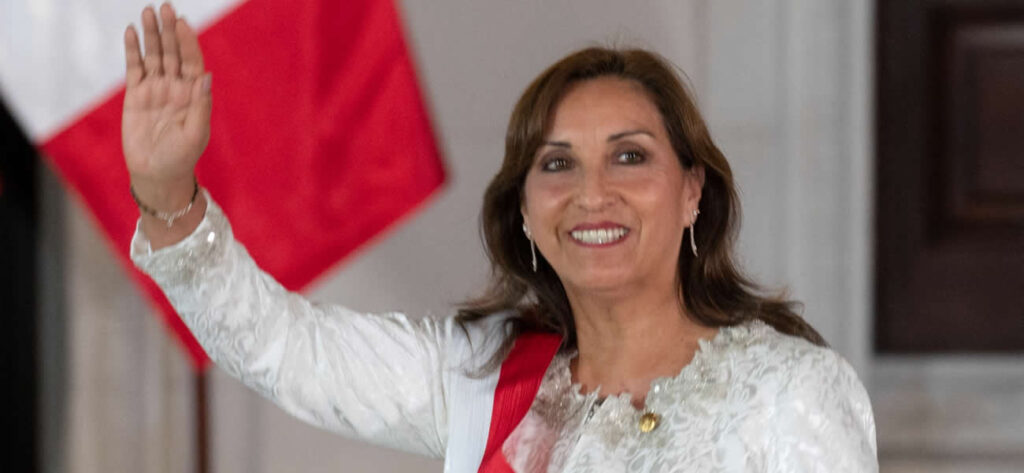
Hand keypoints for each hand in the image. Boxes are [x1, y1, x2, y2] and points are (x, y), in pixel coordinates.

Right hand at [122, 3, 209, 199]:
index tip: (183, 23)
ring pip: (154, 56)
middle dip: (169, 30)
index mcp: (194, 94)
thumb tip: (205, 76)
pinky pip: (134, 68)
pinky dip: (133, 51)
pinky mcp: (136, 96)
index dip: (188, 42)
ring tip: (147, 12)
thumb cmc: (182, 157)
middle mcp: (175, 87)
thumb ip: (201, 104)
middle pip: (173, 52)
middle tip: (164, 6)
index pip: (192, 61)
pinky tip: (131, 33)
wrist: (157, 175)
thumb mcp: (196, 133)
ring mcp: (155, 89)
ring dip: (151, 35)